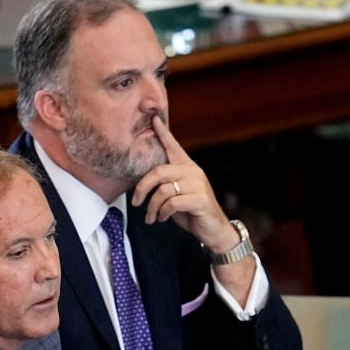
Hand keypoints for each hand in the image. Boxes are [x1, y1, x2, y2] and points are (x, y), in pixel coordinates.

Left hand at [131, 115, 254, 301]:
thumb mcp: (175, 195)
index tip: (153, 119)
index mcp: (186, 167)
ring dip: (152, 207)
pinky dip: (162, 213)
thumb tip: (141, 183)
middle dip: (142, 188)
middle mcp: (193, 171)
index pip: (173, 146)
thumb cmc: (191, 211)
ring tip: (151, 217)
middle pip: (158, 172)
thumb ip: (164, 184)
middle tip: (136, 203)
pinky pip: (172, 202)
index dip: (162, 133)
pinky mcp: (200, 199)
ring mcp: (198, 184)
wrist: (213, 230)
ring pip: (163, 190)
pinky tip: (162, 218)